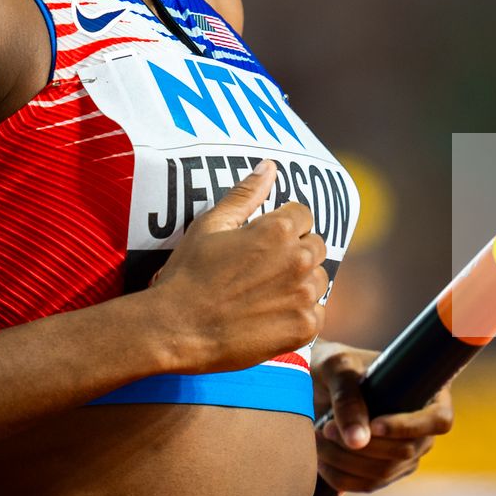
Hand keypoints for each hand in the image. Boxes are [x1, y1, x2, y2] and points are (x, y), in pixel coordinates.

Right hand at [146, 161, 328, 373]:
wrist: (176, 329)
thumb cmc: (189, 274)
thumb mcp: (211, 225)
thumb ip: (245, 194)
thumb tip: (269, 167)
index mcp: (278, 230)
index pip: (303, 215)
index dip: (284, 225)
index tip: (265, 241)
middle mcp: (297, 260)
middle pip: (315, 246)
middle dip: (295, 252)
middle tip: (264, 269)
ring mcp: (303, 296)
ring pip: (318, 280)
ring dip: (300, 283)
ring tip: (266, 293)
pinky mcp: (303, 328)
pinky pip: (317, 314)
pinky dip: (300, 315)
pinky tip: (272, 316)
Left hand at [311, 342, 453, 492]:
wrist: (314, 383)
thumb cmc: (333, 365)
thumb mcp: (338, 367)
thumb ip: (348, 398)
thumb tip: (359, 442)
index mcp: (427, 391)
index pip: (439, 420)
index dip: (410, 427)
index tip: (374, 425)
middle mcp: (422, 427)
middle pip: (405, 451)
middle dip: (363, 445)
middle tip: (325, 427)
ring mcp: (405, 453)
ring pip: (383, 472)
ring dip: (345, 460)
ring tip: (318, 436)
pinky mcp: (383, 472)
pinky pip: (366, 485)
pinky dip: (339, 475)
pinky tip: (321, 456)